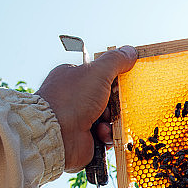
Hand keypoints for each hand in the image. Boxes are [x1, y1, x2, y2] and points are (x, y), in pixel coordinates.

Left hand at [36, 45, 136, 172]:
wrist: (57, 134)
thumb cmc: (72, 99)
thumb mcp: (97, 72)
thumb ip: (115, 60)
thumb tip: (130, 51)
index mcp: (72, 77)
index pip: (99, 75)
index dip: (113, 79)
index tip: (123, 83)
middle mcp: (73, 97)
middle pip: (107, 98)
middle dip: (115, 103)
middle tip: (117, 105)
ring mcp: (78, 118)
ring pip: (108, 118)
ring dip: (111, 120)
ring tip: (105, 121)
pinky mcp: (84, 137)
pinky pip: (104, 135)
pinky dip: (106, 134)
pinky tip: (101, 134)